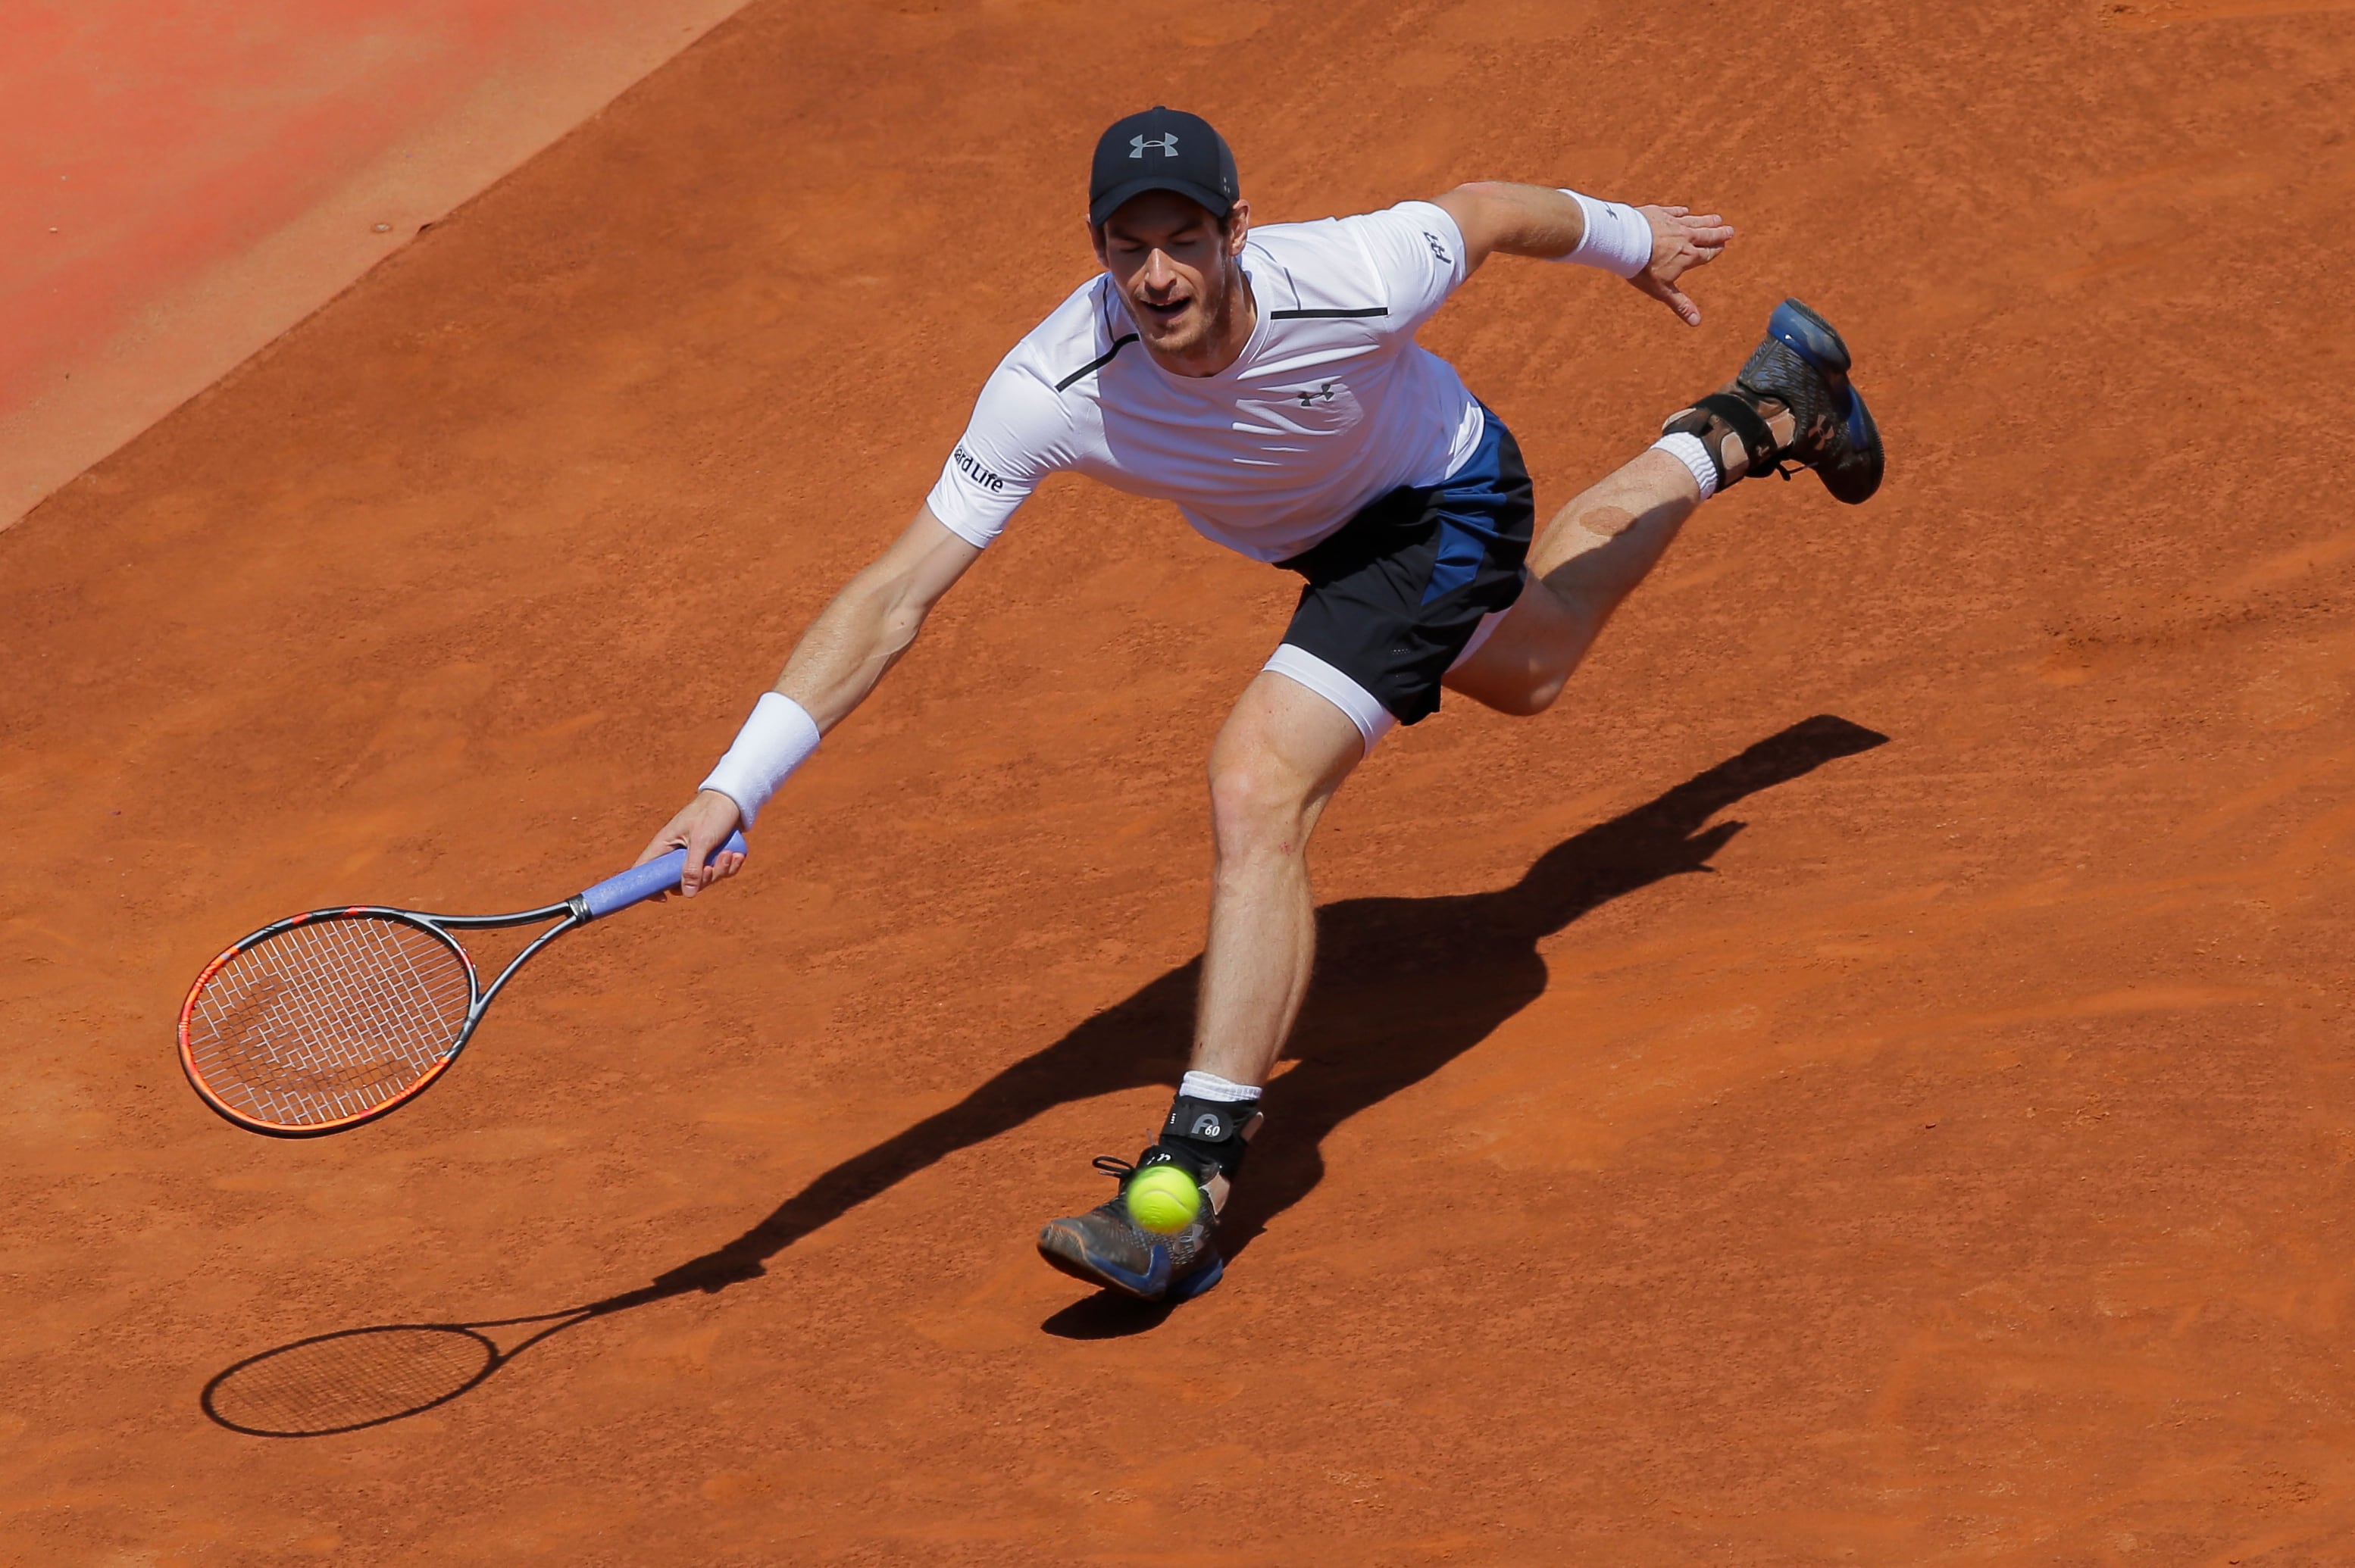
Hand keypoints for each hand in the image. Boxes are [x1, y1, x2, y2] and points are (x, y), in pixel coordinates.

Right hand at [634, 788, 747, 896]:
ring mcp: (695, 855)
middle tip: (710, 868)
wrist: (734, 799)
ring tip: (729, 855)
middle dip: (700, 880)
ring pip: (702, 879)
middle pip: (680, 882)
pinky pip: (718, 872)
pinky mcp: (711, 856)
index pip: (644, 870)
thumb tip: (687, 894)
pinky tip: (736, 855)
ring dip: (719, 871)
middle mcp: (676, 853)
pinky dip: (729, 867)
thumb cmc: (712, 813)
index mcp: (664, 845)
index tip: (664, 898)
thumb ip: (692, 868)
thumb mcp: (701, 841)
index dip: (648, 888)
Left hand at [1629, 205, 1734, 326]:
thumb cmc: (1643, 268)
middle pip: (1706, 235)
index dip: (1715, 250)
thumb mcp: (1662, 291)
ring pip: (1695, 221)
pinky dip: (1681, 212)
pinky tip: (1685, 211)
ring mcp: (1673, 223)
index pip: (1707, 253)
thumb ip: (1680, 304)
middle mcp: (1685, 237)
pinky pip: (1674, 211)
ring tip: (1717, 219)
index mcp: (1688, 256)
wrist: (1626, 242)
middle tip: (1730, 230)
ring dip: (1707, 221)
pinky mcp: (1659, 213)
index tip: (1723, 246)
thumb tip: (1696, 323)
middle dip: (1719, 233)